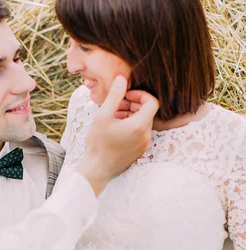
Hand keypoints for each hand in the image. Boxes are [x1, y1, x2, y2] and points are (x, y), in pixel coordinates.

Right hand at [77, 76, 158, 196]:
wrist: (96, 171)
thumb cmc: (98, 144)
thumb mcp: (103, 116)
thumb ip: (114, 96)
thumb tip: (121, 78)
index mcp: (139, 126)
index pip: (152, 102)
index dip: (140, 94)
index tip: (125, 95)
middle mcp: (145, 135)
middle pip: (147, 111)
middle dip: (133, 104)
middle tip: (116, 105)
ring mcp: (143, 144)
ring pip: (143, 122)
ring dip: (130, 114)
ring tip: (112, 116)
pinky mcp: (139, 151)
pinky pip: (140, 133)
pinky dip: (130, 125)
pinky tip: (114, 127)